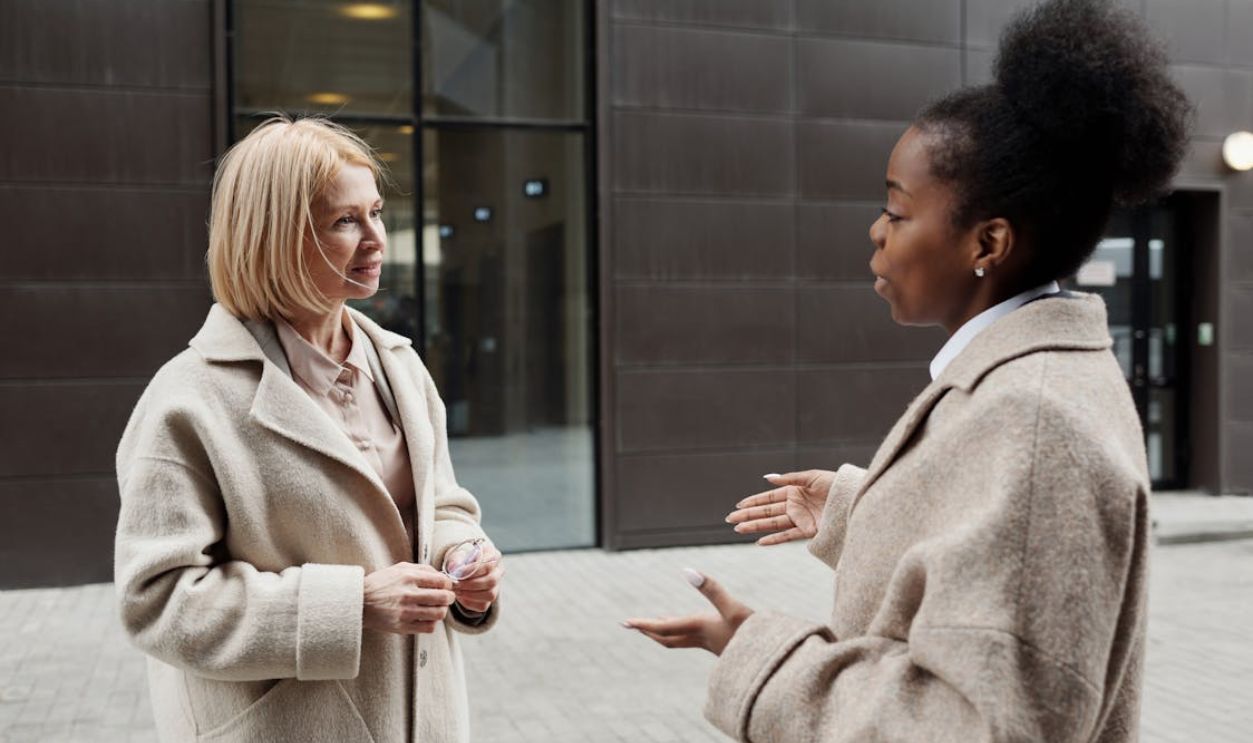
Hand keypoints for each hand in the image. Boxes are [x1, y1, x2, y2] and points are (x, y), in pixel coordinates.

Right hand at [363, 562, 455, 634]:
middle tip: (447, 598)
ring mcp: (405, 612)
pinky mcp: (402, 626)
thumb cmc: (380, 584)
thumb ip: (422, 569)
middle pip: (443, 598)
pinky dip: (431, 623)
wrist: (359, 602)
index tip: (447, 586)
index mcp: (409, 577)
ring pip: (438, 614)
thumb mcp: (400, 568)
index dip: (448, 584)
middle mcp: (408, 594)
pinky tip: (427, 618)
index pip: (442, 581)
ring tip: (437, 608)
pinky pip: (428, 627)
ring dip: (442, 611)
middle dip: (449, 597)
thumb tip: (442, 575)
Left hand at [450, 544, 503, 613]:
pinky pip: (483, 605)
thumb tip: (454, 567)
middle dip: (470, 584)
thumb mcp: (458, 553)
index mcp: (493, 554)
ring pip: (490, 595)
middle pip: (491, 581)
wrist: (461, 568)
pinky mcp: (490, 598)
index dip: (472, 570)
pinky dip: (469, 602)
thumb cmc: (461, 558)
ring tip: (456, 590)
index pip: (488, 564)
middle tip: (455, 584)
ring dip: (470, 594)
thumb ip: (456, 558)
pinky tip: (460, 595)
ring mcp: (497, 585)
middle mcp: (499, 570)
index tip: (457, 573)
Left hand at [623, 570, 752, 655]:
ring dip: (664, 632)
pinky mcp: (722, 645)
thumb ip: (711, 589)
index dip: (643, 624)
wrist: (773, 661)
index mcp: (699, 628)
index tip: (624, 623)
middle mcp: (701, 638)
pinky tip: (691, 627)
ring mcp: (712, 644)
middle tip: (631, 625)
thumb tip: (687, 571)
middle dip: (648, 631)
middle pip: (666, 638)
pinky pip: (693, 639)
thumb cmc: (755, 635)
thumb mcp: (734, 608)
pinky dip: (683, 632)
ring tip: (655, 623)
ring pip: (679, 640)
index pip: (663, 628)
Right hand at [725, 470, 835, 544]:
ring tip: (738, 529)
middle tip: (730, 519)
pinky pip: (787, 536)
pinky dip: (774, 539)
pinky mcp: (808, 531)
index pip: (769, 497)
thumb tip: (767, 478)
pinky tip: (760, 541)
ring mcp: (800, 519)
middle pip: (767, 511)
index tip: (738, 505)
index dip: (753, 501)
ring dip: (755, 527)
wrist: (855, 501)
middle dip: (748, 515)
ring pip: (773, 524)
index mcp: (794, 491)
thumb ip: (790, 479)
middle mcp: (794, 506)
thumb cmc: (837, 485)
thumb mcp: (812, 477)